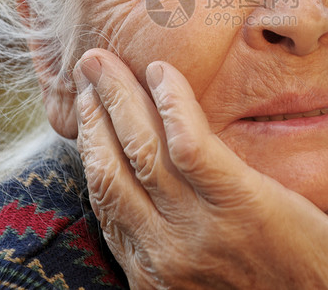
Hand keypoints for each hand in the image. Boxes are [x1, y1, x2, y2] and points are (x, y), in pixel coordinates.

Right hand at [74, 49, 327, 288]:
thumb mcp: (208, 283)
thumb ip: (179, 246)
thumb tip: (163, 201)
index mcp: (152, 270)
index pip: (106, 197)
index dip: (92, 146)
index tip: (89, 110)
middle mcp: (162, 251)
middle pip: (109, 166)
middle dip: (92, 112)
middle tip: (86, 68)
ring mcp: (199, 228)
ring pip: (140, 148)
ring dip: (118, 97)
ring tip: (105, 60)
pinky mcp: (241, 203)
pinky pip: (189, 143)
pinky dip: (171, 102)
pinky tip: (161, 72)